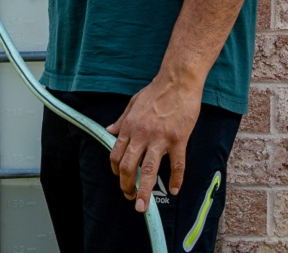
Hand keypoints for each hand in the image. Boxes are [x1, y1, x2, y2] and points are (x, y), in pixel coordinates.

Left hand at [106, 79, 201, 212]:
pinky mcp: (178, 140)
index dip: (116, 170)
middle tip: (130, 197)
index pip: (116, 154)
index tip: (120, 179)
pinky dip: (176, 180)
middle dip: (126, 186)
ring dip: (144, 191)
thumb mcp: (132, 103)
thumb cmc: (155, 91)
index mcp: (129, 126)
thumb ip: (121, 120)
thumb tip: (109, 131)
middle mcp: (142, 134)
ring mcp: (160, 138)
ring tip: (143, 207)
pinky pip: (177, 166)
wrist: (177, 81)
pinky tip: (175, 190)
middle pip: (129, 166)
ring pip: (149, 171)